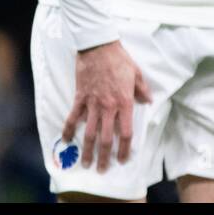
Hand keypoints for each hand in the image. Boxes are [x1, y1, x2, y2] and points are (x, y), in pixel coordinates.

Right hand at [63, 40, 152, 171]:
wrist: (98, 45)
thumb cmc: (119, 58)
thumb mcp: (137, 73)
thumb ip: (142, 90)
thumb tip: (148, 101)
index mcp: (124, 102)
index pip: (125, 133)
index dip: (124, 149)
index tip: (123, 159)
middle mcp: (108, 107)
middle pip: (105, 138)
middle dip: (104, 157)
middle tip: (101, 169)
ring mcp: (92, 103)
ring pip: (89, 132)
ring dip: (87, 150)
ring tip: (85, 163)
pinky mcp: (80, 97)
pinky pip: (73, 117)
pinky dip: (68, 129)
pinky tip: (65, 140)